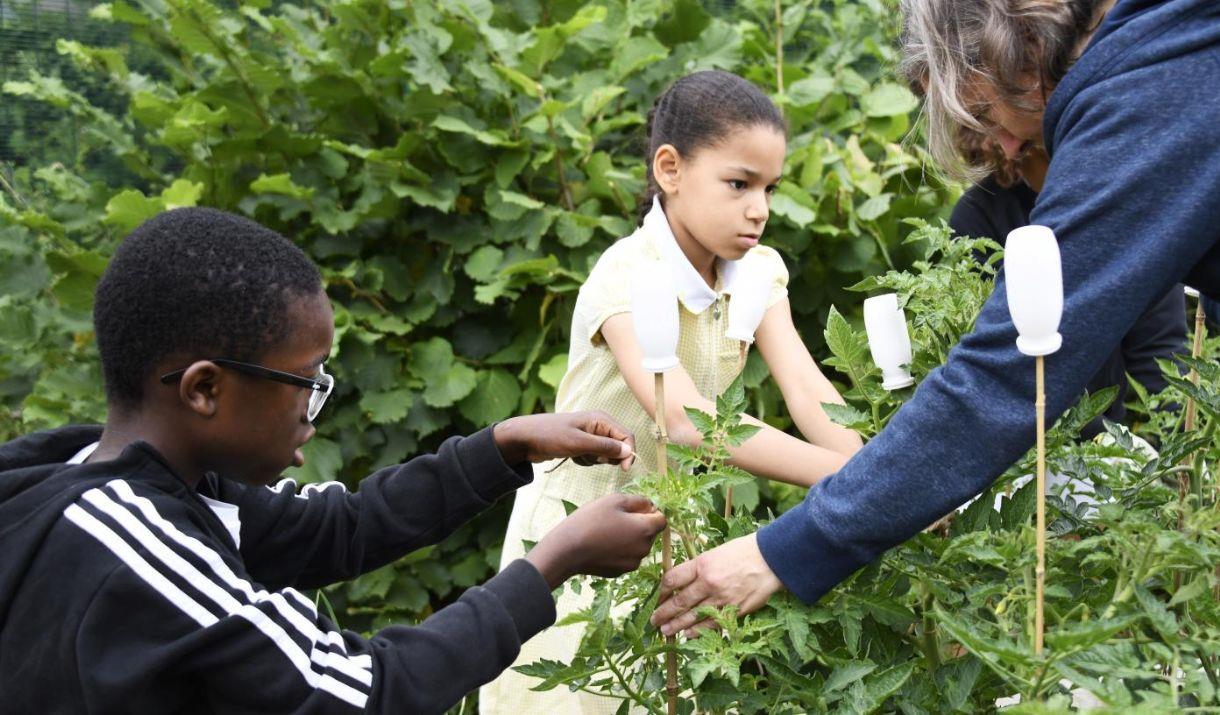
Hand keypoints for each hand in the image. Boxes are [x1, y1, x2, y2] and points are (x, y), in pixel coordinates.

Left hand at [494, 411, 635, 470]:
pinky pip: (593, 457)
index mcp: (601, 419)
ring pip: (605, 454)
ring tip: (577, 456)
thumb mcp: (578, 443)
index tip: (624, 470)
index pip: (626, 436)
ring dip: (594, 460)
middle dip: (607, 457)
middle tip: (589, 458)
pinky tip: (572, 457)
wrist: (525, 438)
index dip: (628, 453)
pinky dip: (586, 461)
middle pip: (618, 446)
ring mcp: (590, 434)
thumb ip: (604, 447)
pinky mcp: (582, 444)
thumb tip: (628, 451)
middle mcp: (598, 425)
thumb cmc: (550, 436)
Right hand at [525, 493, 666, 588]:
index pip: (662, 519)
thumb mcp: (614, 500)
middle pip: (650, 533)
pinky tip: (602, 544)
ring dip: (629, 537)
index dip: (651, 511)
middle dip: (639, 524)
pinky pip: (626, 556)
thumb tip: (651, 506)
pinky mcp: (620, 572)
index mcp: (645, 530)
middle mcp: (644, 549)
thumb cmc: (590, 521)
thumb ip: (638, 500)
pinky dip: (619, 549)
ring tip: (606, 530)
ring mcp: (632, 563)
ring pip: (638, 545)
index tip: (634, 508)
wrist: (567, 551)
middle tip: (615, 518)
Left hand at [649, 533, 782, 637]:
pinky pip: (712, 624)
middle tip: (654, 620)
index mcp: (702, 564)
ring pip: (693, 616)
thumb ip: (697, 568)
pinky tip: (688, 635)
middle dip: (664, 613)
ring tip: (665, 630)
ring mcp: (721, 598)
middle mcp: (709, 582)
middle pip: (679, 601)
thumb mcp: (714, 553)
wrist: (771, 560)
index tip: (657, 598)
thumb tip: (679, 582)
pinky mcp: (734, 611)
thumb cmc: (743, 552)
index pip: (672, 580)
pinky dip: (698, 631)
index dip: (661, 591)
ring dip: (677, 625)